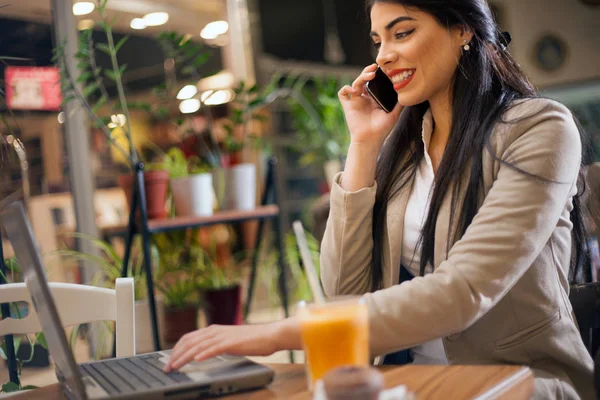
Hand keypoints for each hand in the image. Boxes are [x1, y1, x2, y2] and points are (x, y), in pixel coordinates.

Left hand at [163, 323, 279, 372]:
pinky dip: (204, 353)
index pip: (188, 337)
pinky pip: (214, 348)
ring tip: (176, 366)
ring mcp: (223, 336)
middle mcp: (215, 331)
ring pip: (198, 345)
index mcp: (213, 330)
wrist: (268, 335)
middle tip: (167, 368)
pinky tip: (196, 359)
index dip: (176, 349)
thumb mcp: (228, 341)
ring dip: (184, 356)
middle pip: (189, 341)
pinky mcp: (232, 343)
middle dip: (175, 355)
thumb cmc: (250, 340)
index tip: (168, 361)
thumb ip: (215, 344)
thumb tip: (201, 353)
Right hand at [338, 63, 403, 146]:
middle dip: (367, 71)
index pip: (373, 82)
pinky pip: (342, 93)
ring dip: (360, 77)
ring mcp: (355, 102)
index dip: (376, 74)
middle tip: (375, 68)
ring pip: (354, 83)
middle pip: (363, 80)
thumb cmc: (382, 129)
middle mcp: (364, 99)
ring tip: (369, 76)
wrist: (371, 139)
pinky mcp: (348, 106)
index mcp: (374, 99)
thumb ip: (399, 104)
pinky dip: (345, 88)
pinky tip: (354, 90)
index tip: (383, 69)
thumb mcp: (394, 114)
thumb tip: (407, 94)